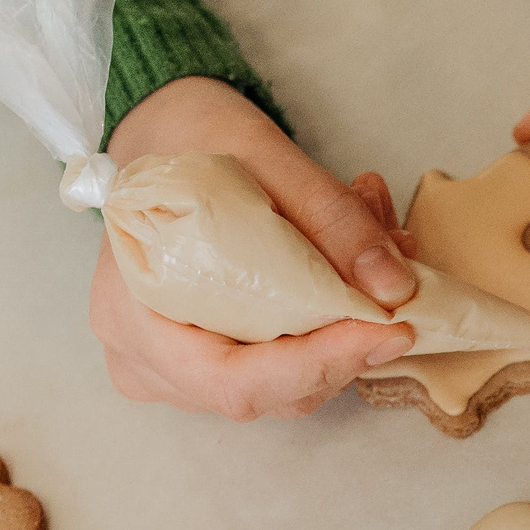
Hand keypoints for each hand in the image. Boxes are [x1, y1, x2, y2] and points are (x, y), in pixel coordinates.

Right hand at [93, 77, 416, 420]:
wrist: (161, 137)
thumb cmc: (190, 138)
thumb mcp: (261, 154)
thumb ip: (328, 218)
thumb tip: (393, 287)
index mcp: (131, 314)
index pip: (231, 381)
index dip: (315, 365)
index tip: (387, 330)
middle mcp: (144, 360)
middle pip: (266, 392)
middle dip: (345, 347)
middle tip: (398, 285)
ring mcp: (172, 372)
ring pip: (282, 389)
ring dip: (344, 336)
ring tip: (375, 257)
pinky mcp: (204, 365)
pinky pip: (279, 370)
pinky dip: (327, 332)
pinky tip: (349, 277)